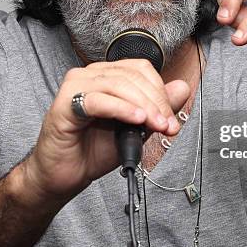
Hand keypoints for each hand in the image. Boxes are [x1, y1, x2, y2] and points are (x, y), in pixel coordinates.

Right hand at [23, 60, 189, 203]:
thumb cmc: (93, 150)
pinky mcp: (64, 104)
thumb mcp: (135, 129)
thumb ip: (156, 108)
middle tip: (167, 126)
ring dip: (143, 106)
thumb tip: (182, 87)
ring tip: (155, 126)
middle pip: (132, 76)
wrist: (64, 176)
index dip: (160, 91)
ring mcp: (75, 87)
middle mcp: (89, 75)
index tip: (171, 119)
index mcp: (106, 75)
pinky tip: (136, 120)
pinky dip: (121, 109)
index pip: (140, 70)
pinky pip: (98, 100)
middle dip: (156, 102)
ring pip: (118, 85)